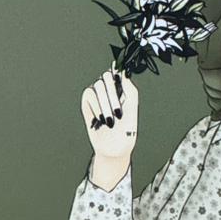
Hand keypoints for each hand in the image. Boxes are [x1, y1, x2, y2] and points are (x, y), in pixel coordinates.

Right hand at [81, 68, 138, 188]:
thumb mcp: (133, 108)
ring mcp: (98, 96)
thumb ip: (130, 88)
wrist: (113, 148)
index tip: (119, 79)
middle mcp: (109, 90)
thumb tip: (124, 71)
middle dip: (113, 95)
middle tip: (117, 112)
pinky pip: (88, 95)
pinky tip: (100, 118)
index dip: (118, 72)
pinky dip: (95, 106)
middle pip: (107, 77)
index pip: (118, 71)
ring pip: (98, 85)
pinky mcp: (87, 103)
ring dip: (105, 104)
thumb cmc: (126, 131)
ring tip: (110, 119)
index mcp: (122, 89)